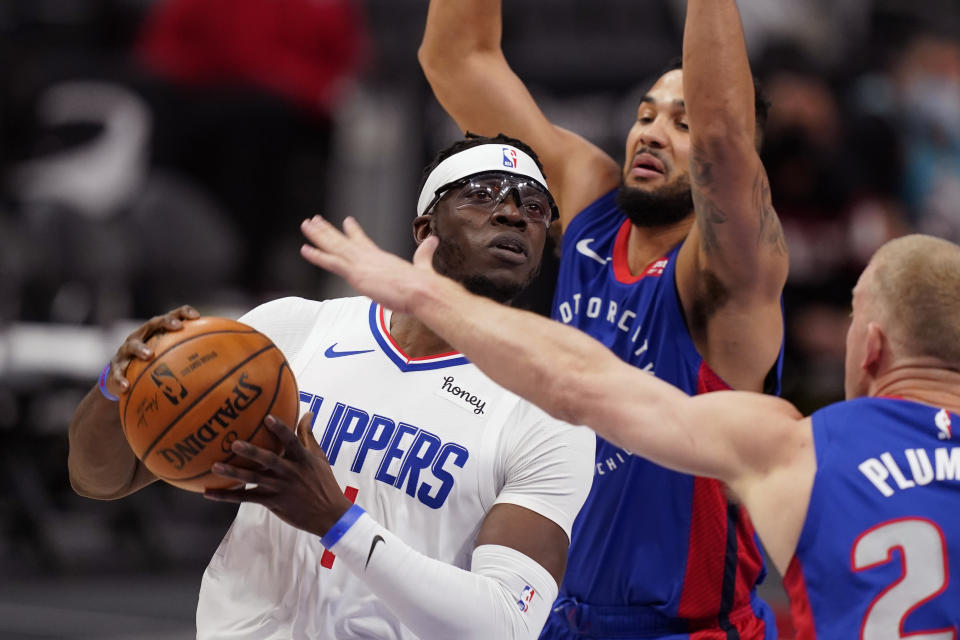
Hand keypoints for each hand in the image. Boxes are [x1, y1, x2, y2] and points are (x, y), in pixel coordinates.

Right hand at [106, 305, 199, 397]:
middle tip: (177, 327)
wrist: (126, 382)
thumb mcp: (176, 362)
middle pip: (154, 324)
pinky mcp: (114, 368)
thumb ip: (199, 361)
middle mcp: (143, 337)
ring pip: (132, 346)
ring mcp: (127, 351)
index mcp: (159, 333)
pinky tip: (126, 388)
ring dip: (140, 349)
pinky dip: (120, 380)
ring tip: (148, 356)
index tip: (197, 316)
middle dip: (166, 323)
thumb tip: (231, 366)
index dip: (184, 313)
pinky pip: (116, 374)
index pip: (173, 317)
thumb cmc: (158, 369)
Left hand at [204, 413, 353, 536]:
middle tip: (234, 444)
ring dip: (233, 473)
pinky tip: (210, 494)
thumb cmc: (324, 482)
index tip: (267, 417)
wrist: (329, 514)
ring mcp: (280, 488)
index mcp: (302, 459)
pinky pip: (246, 498)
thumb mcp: (319, 458)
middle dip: (252, 452)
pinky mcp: (272, 502)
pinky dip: (227, 496)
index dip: (280, 429)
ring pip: (254, 479)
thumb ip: (309, 436)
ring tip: (215, 467)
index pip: (292, 441)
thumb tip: (306, 413)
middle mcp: (290, 472)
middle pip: (268, 460)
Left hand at [300, 215, 440, 313]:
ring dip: (319, 235)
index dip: (353, 231)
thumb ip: (424, 254)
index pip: (363, 241)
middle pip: (344, 240)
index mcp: (382, 258)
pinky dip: (318, 255)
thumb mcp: (423, 266)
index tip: (347, 222)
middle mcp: (370, 257)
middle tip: (315, 220)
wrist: (422, 291)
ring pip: (335, 246)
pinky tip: (306, 249)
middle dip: (329, 230)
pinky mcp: (357, 274)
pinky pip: (332, 262)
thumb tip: (433, 242)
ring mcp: (362, 264)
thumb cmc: (423, 285)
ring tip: (307, 224)